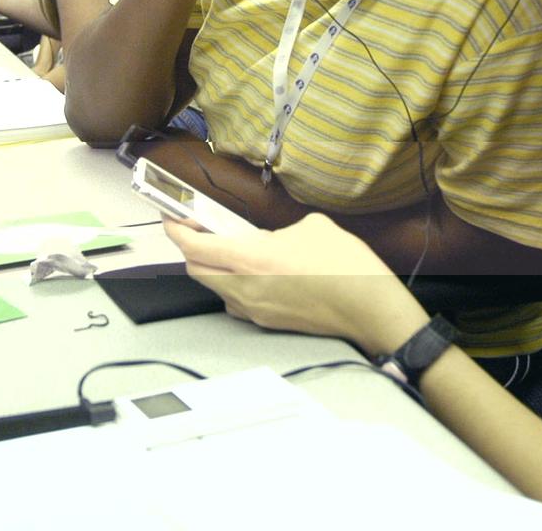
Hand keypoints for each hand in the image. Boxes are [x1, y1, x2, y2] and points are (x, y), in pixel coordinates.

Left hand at [164, 212, 427, 353]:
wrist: (369, 309)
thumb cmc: (345, 265)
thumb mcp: (311, 226)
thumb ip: (278, 229)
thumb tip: (271, 236)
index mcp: (250, 259)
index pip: (193, 247)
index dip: (176, 231)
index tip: (172, 218)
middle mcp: (244, 288)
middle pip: (195, 270)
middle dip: (192, 249)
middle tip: (201, 231)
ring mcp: (255, 310)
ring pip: (215, 288)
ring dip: (215, 268)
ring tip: (233, 250)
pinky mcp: (268, 323)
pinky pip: (237, 302)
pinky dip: (235, 285)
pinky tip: (256, 274)